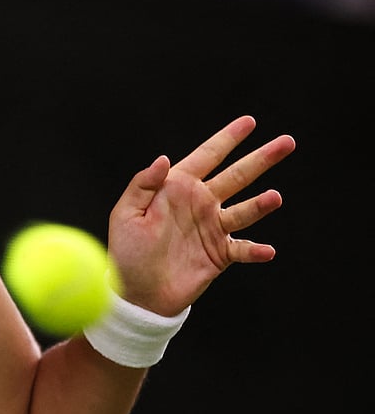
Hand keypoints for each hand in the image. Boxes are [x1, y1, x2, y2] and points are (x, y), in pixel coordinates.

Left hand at [107, 116, 295, 315]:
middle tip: (287, 142)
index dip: (227, 138)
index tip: (249, 122)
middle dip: (261, 158)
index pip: (206, 156)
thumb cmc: (127, 250)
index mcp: (177, 187)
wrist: (137, 292)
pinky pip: (243, 249)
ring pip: (245, 209)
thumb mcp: (126, 214)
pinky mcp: (221, 254)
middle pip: (237, 175)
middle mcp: (201, 203)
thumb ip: (143, 185)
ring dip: (261, 204)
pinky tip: (267, 250)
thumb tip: (163, 159)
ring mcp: (213, 228)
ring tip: (274, 197)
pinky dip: (256, 250)